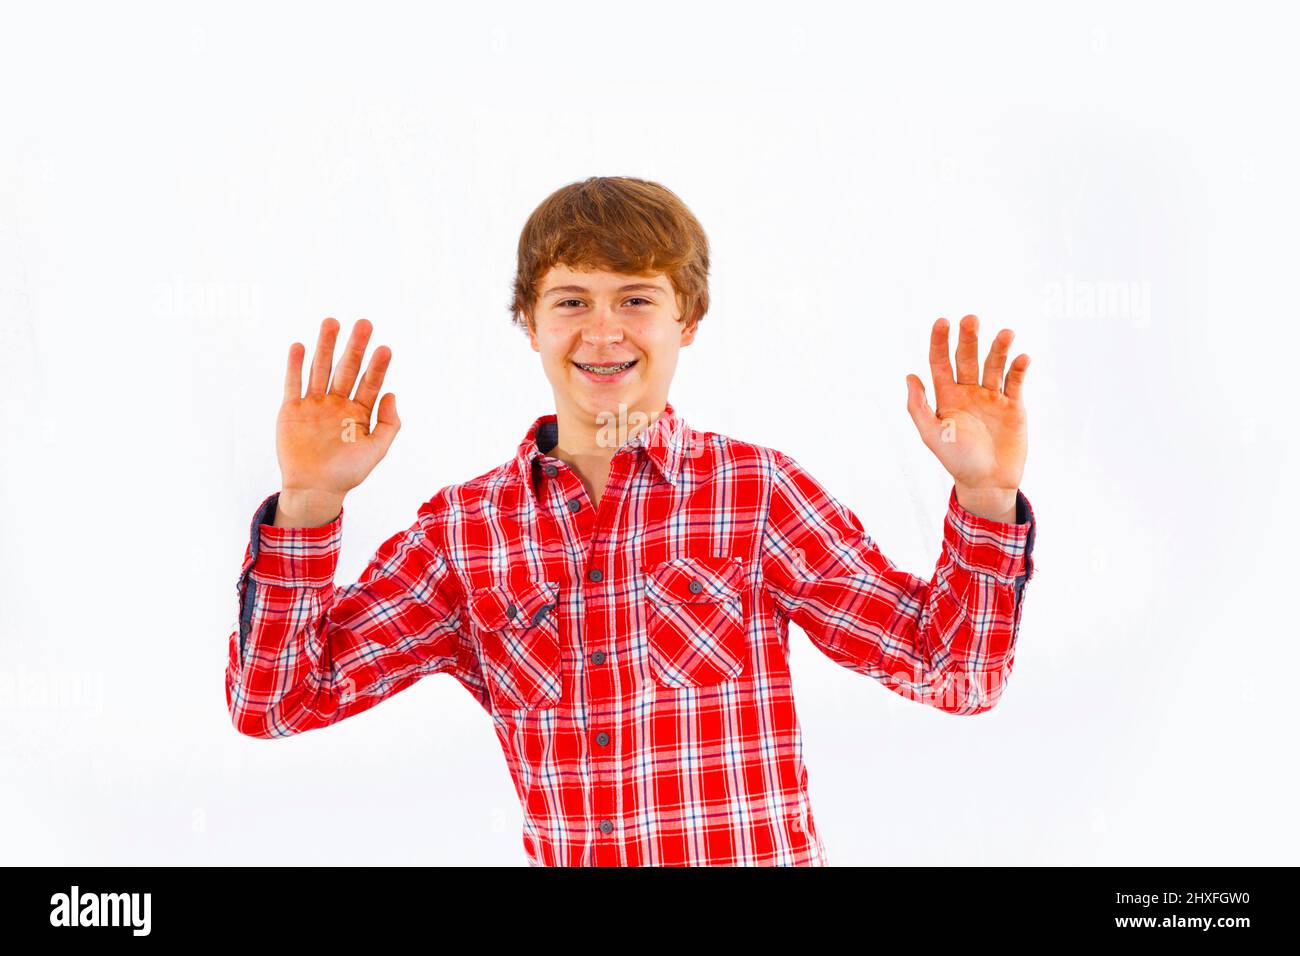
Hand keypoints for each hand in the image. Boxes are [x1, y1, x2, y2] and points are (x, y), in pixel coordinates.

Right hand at [276, 318, 400, 504]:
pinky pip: (294, 384)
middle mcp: (337, 404)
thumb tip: (391, 394)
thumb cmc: (347, 473)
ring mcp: (314, 405)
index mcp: (359, 412)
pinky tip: (300, 347)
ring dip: (325, 346)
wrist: (314, 489)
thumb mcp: (376, 450)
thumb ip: (388, 424)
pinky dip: (296, 366)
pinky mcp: (292, 410)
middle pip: (347, 369)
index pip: (370, 383)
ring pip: (320, 369)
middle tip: (364, 323)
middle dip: (355, 347)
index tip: (385, 348)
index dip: (378, 366)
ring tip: (331, 322)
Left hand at [905, 315, 1029, 511]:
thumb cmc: (956, 460)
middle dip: (969, 338)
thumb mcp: (931, 434)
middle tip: (970, 319)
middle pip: (967, 357)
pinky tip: (1021, 358)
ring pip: (994, 365)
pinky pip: (1015, 381)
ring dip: (998, 348)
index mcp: (946, 395)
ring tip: (1005, 333)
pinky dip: (1018, 369)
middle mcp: (969, 391)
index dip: (940, 341)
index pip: (941, 362)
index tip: (942, 322)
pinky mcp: (1013, 405)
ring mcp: (992, 396)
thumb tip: (909, 376)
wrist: (988, 482)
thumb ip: (919, 406)